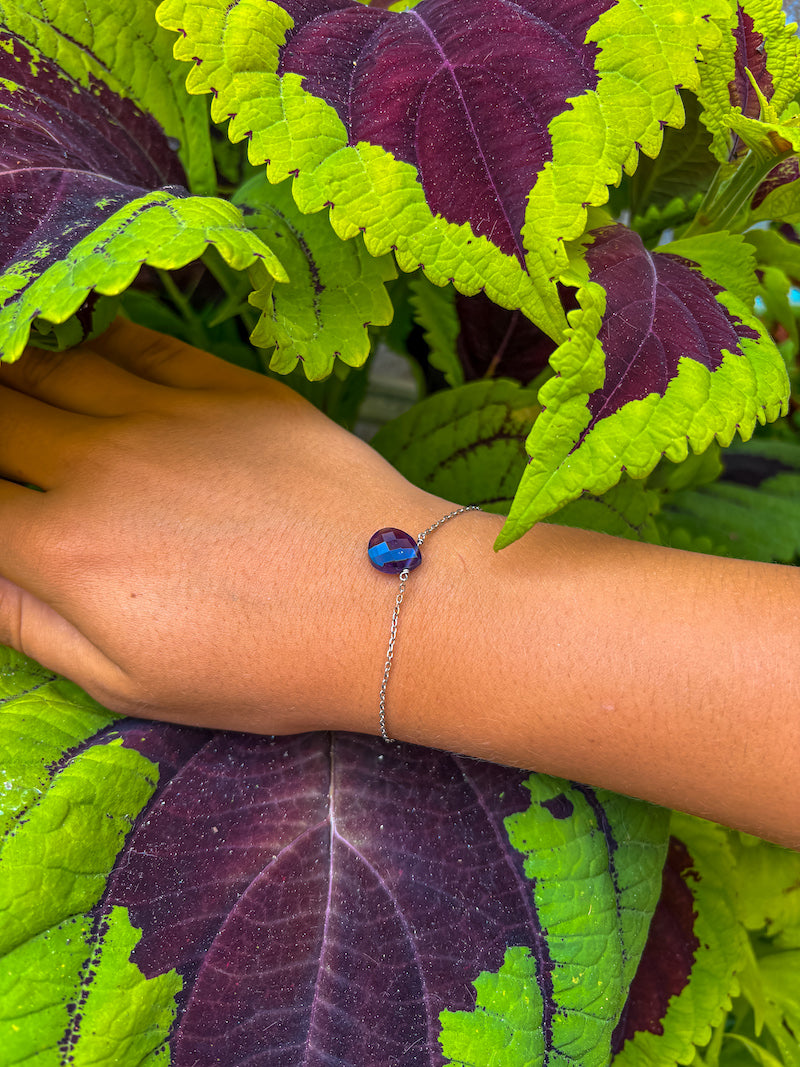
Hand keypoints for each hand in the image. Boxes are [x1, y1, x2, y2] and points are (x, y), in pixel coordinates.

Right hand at [0, 320, 447, 733]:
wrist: (391, 604)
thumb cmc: (266, 665)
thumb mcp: (131, 683)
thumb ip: (29, 624)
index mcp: (64, 548)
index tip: (4, 511)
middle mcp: (99, 464)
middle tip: (15, 454)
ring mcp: (165, 412)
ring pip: (50, 364)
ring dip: (20, 378)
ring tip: (29, 404)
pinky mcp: (227, 386)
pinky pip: (133, 341)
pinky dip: (95, 347)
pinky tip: (93, 366)